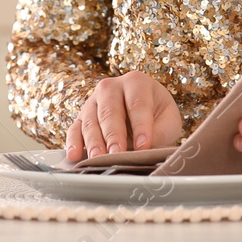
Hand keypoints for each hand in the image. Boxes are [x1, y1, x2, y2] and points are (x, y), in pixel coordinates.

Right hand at [66, 71, 181, 159]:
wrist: (142, 112)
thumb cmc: (157, 115)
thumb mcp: (168, 120)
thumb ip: (160, 131)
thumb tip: (144, 148)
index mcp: (136, 82)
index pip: (137, 103)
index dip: (141, 125)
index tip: (143, 145)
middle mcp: (111, 87)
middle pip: (110, 111)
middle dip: (114, 134)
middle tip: (118, 153)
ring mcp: (93, 101)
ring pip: (91, 121)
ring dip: (94, 142)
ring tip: (98, 159)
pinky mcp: (81, 117)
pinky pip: (75, 129)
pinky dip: (74, 143)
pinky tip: (74, 155)